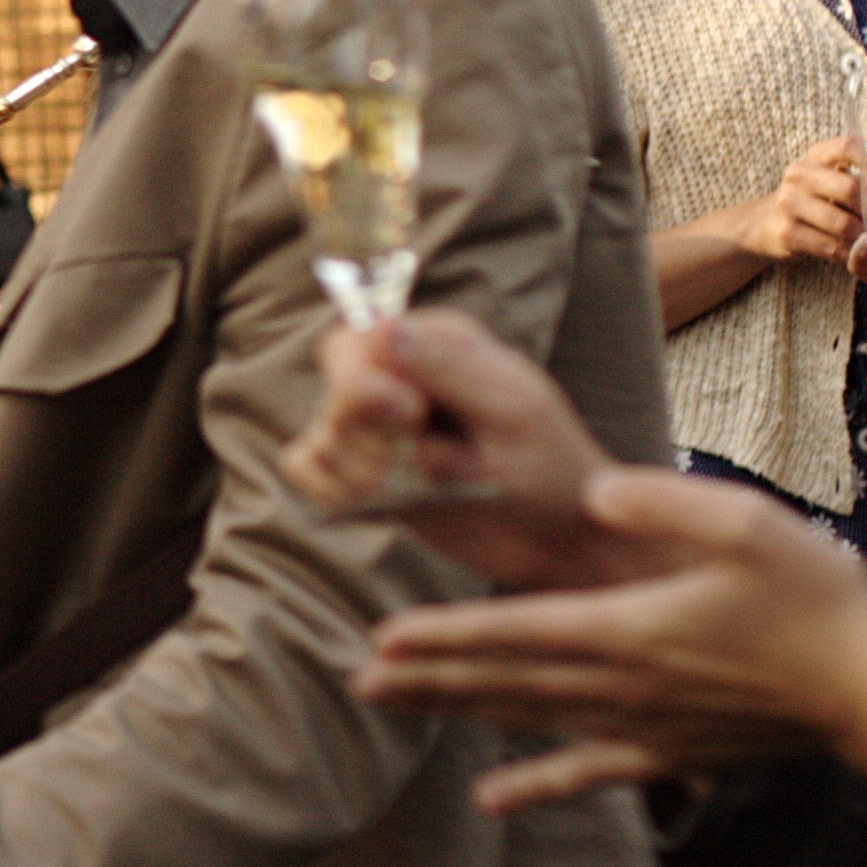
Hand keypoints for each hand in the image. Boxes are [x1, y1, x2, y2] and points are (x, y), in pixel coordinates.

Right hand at [275, 311, 658, 590]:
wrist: (561, 538)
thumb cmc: (554, 467)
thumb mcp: (515, 412)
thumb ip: (449, 368)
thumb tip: (380, 328)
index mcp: (437, 343)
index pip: (357, 341)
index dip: (365, 380)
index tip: (410, 414)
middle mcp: (398, 377)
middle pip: (333, 389)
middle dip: (365, 432)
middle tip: (418, 459)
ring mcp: (377, 425)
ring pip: (320, 434)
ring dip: (359, 468)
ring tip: (417, 485)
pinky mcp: (363, 469)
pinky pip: (306, 467)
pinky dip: (327, 487)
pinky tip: (372, 498)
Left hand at [355, 463, 866, 811]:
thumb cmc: (818, 603)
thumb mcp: (750, 525)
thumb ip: (665, 500)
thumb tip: (592, 488)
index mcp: (628, 629)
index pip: (514, 631)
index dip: (445, 635)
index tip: (381, 640)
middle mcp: (620, 685)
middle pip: (502, 680)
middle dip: (424, 678)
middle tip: (354, 682)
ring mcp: (642, 726)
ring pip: (526, 720)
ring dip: (455, 711)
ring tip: (391, 709)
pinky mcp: (670, 754)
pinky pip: (587, 773)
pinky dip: (534, 786)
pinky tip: (489, 801)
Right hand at [729, 134, 862, 266]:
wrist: (766, 222)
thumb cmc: (815, 198)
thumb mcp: (835, 177)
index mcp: (817, 155)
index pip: (850, 147)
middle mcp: (798, 174)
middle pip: (850, 189)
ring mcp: (788, 203)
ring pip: (843, 223)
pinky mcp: (787, 233)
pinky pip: (831, 248)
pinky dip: (851, 254)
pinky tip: (857, 253)